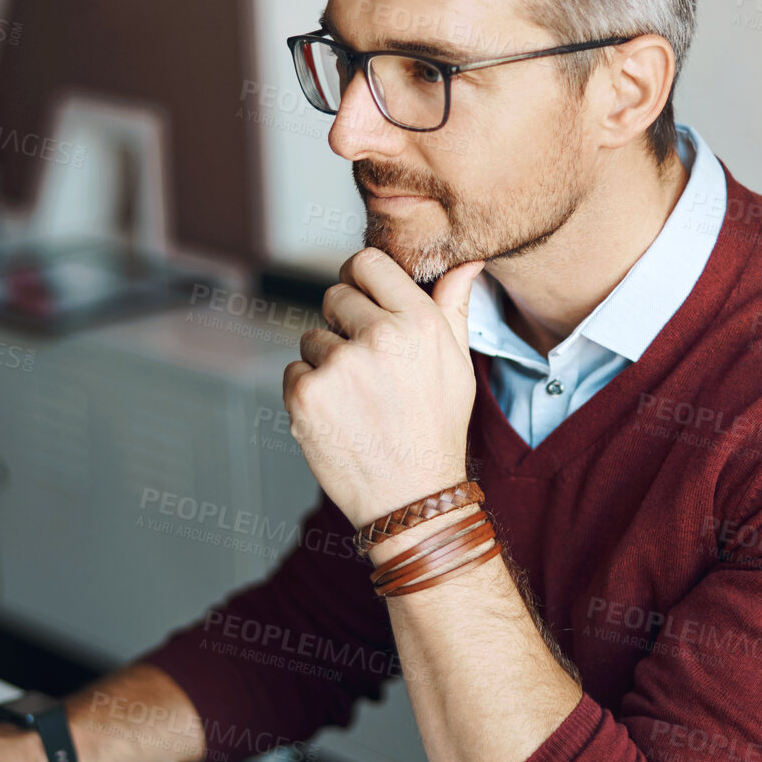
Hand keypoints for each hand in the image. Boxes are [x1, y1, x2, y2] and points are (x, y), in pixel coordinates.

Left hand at [283, 248, 487, 526]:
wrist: (411, 499)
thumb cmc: (436, 429)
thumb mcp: (458, 365)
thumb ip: (453, 307)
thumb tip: (466, 262)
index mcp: (418, 322)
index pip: (367, 262)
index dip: (360, 278)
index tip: (362, 298)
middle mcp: (378, 338)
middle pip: (334, 296)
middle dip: (344, 322)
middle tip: (366, 364)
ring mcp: (338, 366)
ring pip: (312, 337)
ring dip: (326, 361)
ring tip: (358, 398)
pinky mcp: (306, 394)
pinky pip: (295, 371)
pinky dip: (309, 390)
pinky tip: (340, 416)